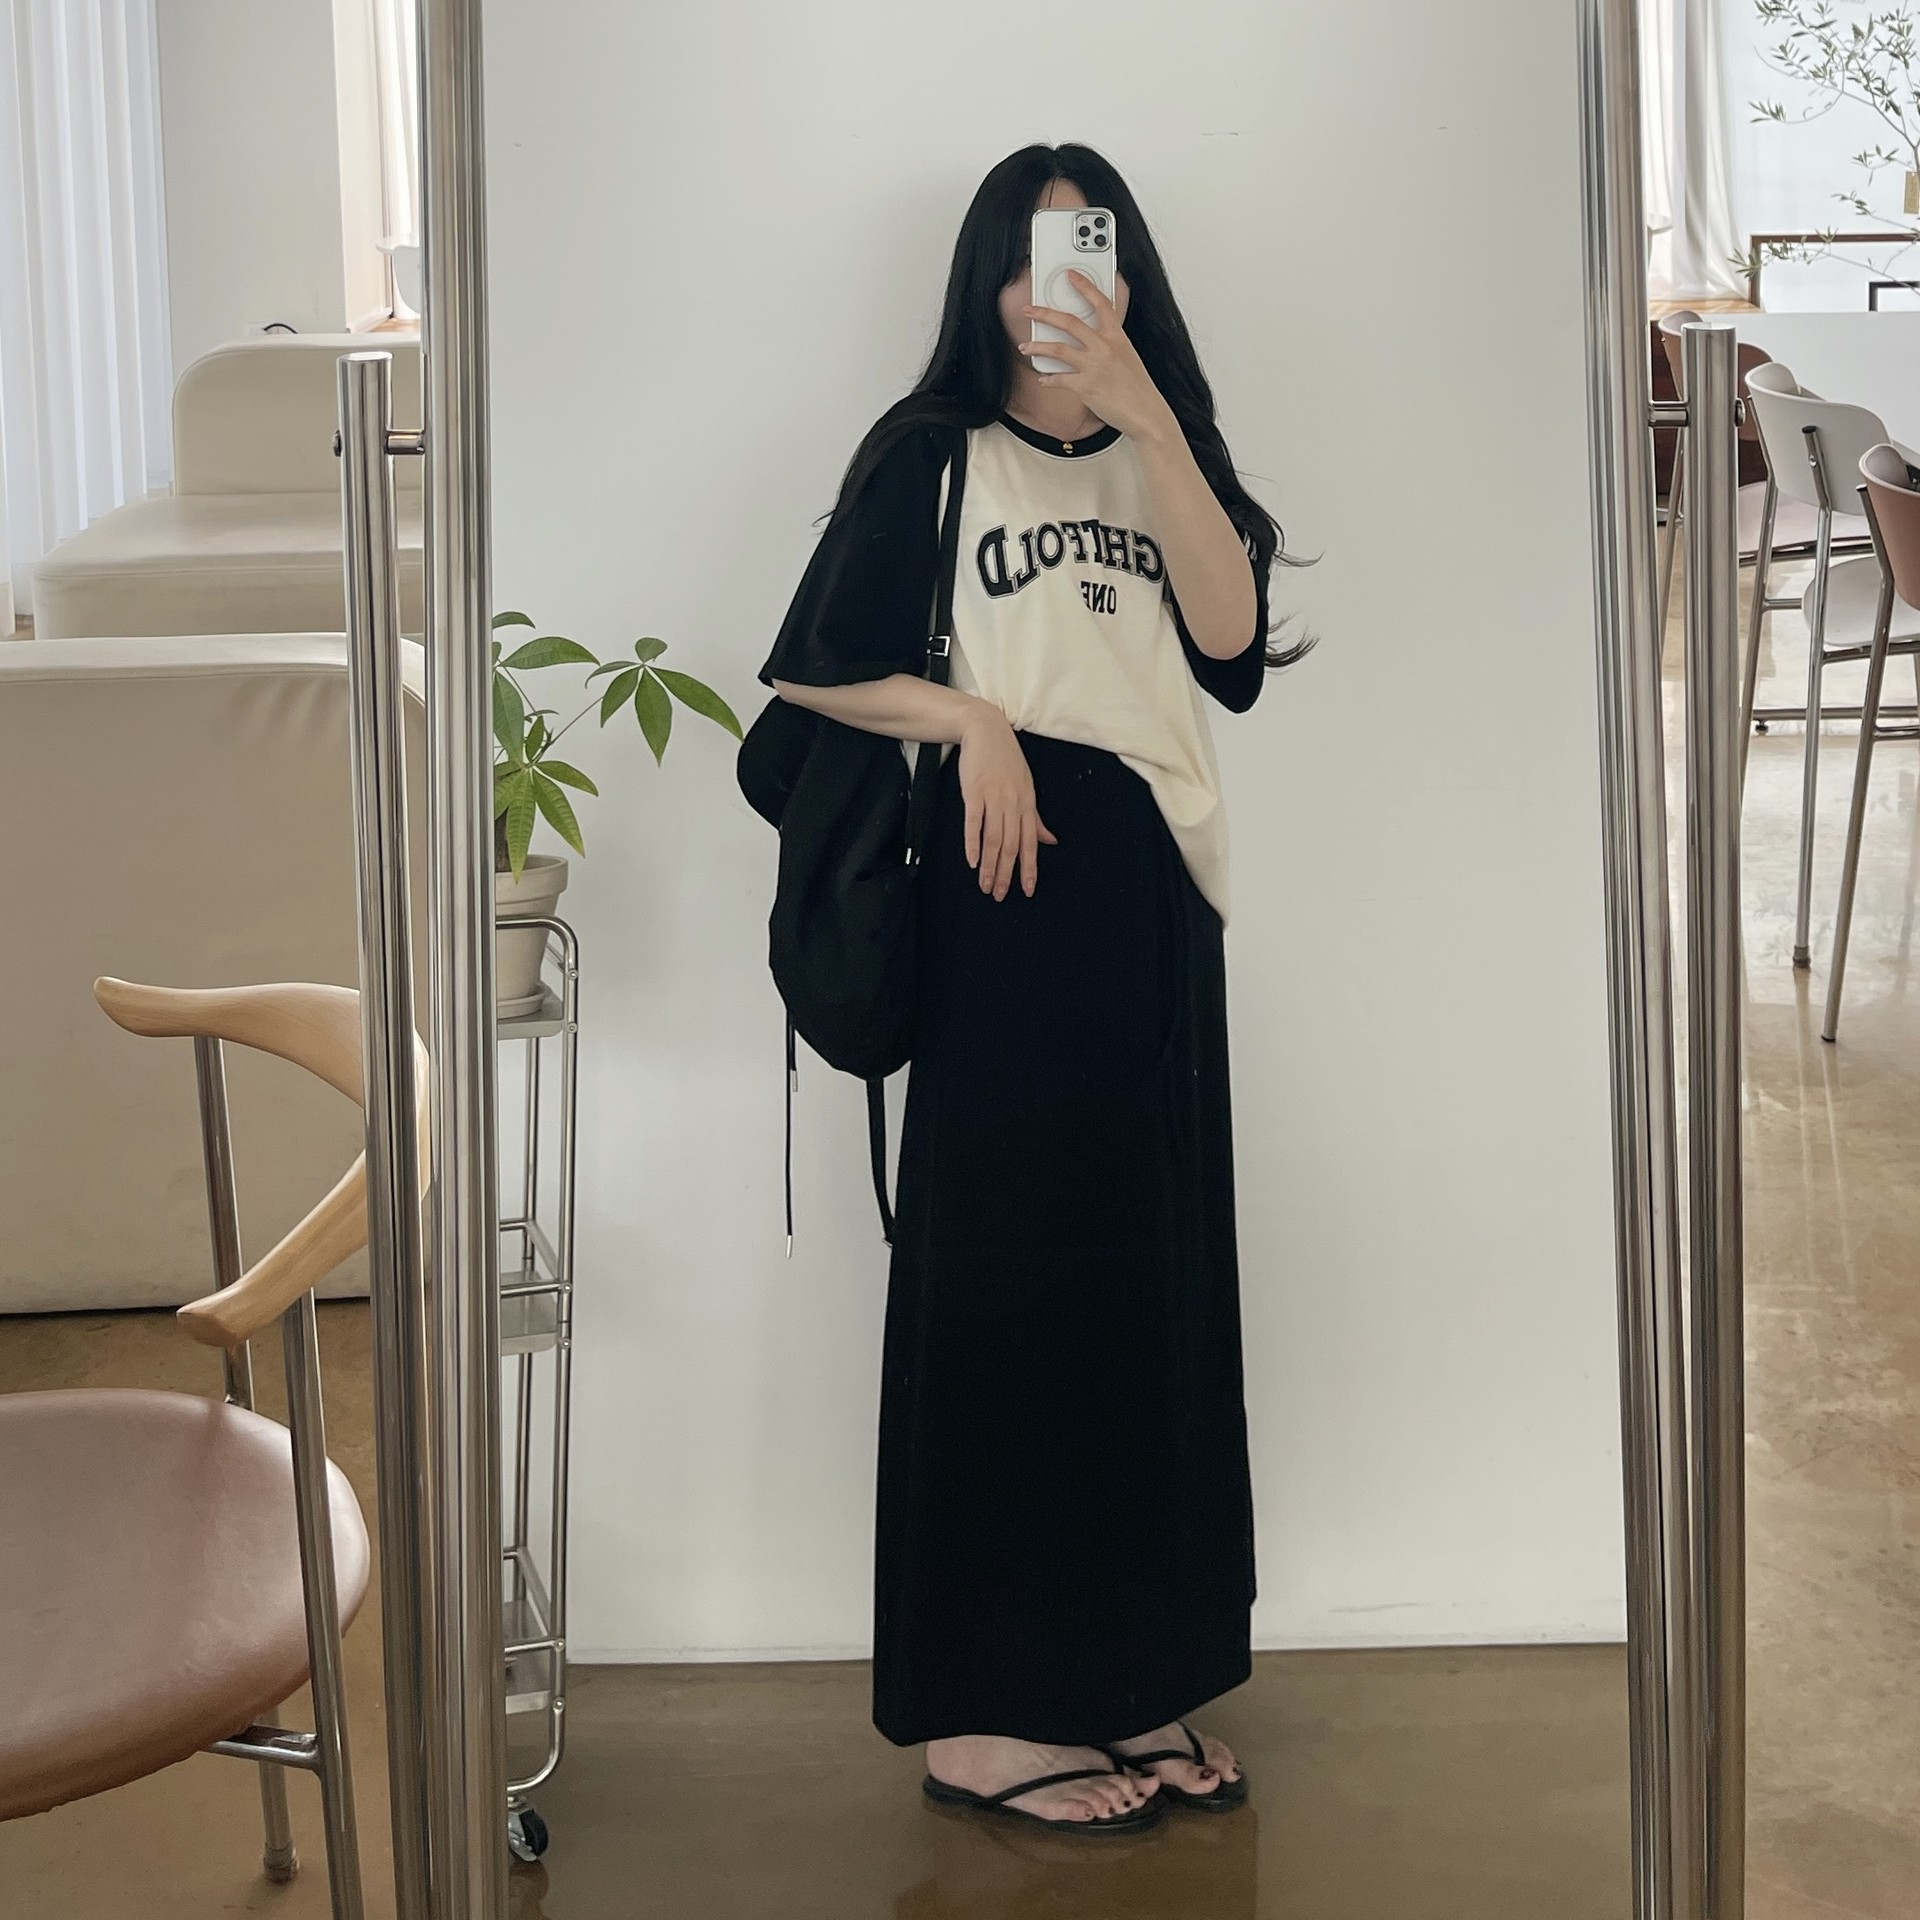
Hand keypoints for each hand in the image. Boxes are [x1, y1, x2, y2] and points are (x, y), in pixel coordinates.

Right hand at [957, 707, 1056, 899]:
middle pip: (1011, 845)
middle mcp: (1014, 803)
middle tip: (999, 895)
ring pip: (993, 838)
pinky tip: (971, 860)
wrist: (985, 729)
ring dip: (989, 865)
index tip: (1027, 890)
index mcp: (1028, 804)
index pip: (1030, 843)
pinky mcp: (974, 791)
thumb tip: (1050, 841)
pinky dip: (972, 843)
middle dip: (1006, 874)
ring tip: (984, 885)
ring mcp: (994, 797)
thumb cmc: (1005, 760)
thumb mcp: (1026, 787)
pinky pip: (974, 821)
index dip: (1029, 868)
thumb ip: (1035, 817)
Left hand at [1018, 271, 1177, 443]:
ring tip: (1024, 347)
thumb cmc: (1138, 388)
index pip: (1100, 303)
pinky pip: (1059, 379)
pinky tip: (1043, 378)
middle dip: (1044, 313)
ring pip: (1057, 349)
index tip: (1071, 275)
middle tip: (1029, 310)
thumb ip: (1110, 344)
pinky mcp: (1085, 386)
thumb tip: (1091, 341)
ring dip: (1037, 347)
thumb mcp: (1128, 356)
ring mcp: (1094, 366)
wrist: (1146, 413)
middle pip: (1069, 322)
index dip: (1085, 286)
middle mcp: (1104, 347)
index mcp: (1117, 337)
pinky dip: (1048, 379)